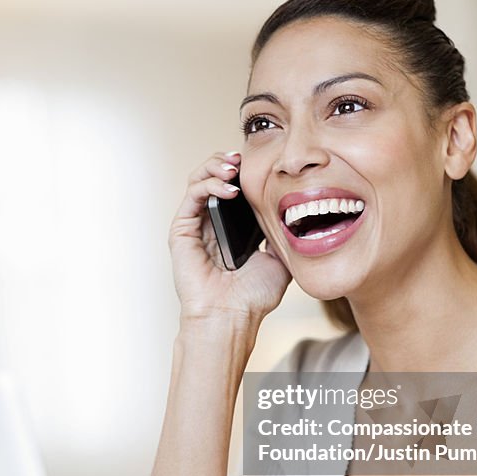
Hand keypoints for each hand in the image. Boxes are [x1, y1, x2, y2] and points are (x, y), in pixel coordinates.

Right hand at [169, 151, 291, 322]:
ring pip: (198, 180)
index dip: (244, 171)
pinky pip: (192, 196)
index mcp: (231, 228)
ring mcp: (194, 226)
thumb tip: (295, 210)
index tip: (261, 163)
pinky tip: (229, 188)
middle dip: (227, 161)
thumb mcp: (280, 259)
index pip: (233, 187)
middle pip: (213, 177)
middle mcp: (210, 223)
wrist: (232, 317)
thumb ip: (282, 234)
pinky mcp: (181, 231)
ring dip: (215, 166)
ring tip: (234, 167)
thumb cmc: (252, 298)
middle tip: (242, 158)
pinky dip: (209, 184)